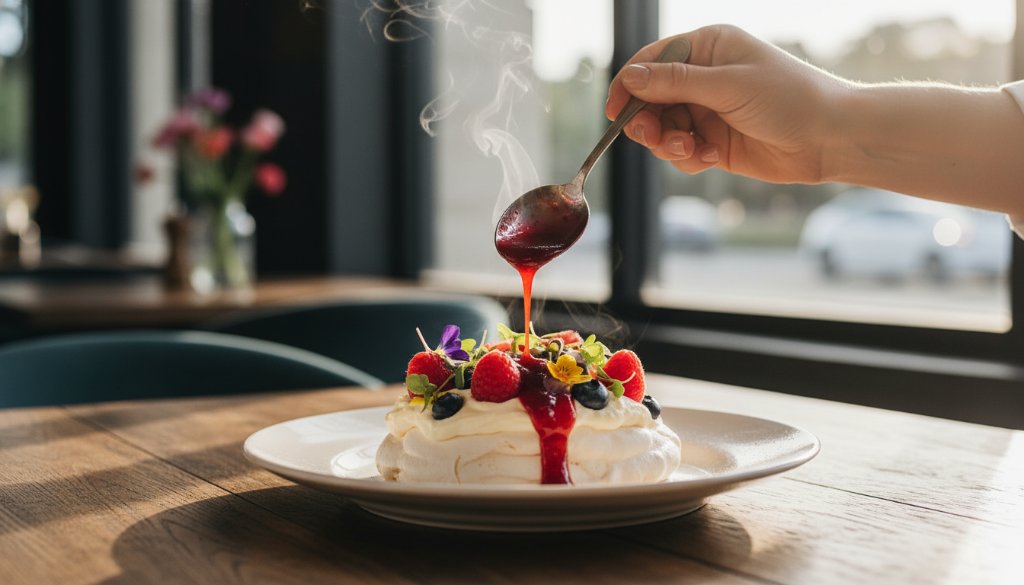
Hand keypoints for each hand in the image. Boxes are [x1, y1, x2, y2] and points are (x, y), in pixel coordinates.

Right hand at [606, 25, 848, 183]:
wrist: (830, 138)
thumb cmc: (789, 98)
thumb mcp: (728, 85)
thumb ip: (675, 83)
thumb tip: (629, 77)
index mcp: (707, 48)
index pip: (652, 62)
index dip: (629, 86)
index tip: (616, 112)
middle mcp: (703, 78)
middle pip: (650, 100)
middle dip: (649, 122)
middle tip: (656, 137)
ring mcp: (708, 111)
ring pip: (663, 130)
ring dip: (669, 144)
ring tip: (690, 150)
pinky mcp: (714, 142)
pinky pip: (682, 152)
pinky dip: (689, 158)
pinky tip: (713, 157)